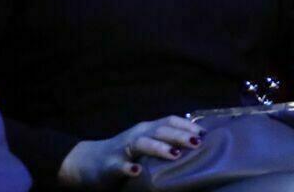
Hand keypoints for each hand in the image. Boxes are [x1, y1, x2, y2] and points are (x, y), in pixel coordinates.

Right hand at [57, 115, 202, 187]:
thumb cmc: (125, 153)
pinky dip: (127, 168)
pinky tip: (136, 171)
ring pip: (142, 144)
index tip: (205, 133)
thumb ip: (164, 140)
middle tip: (197, 143)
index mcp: (148, 129)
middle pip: (160, 130)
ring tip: (175, 155)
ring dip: (159, 148)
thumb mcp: (146, 142)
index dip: (187, 125)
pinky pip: (118, 166)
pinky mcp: (109, 165)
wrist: (88, 162)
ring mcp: (122, 149)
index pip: (170, 121)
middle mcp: (137, 134)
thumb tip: (195, 142)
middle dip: (179, 135)